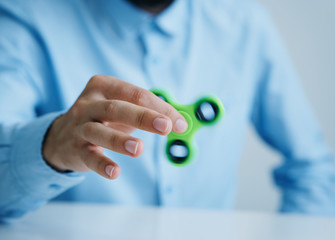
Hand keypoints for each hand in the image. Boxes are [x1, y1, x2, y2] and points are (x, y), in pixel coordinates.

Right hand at [42, 75, 186, 178]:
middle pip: (116, 108)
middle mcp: (89, 104)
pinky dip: (102, 165)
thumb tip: (181, 122)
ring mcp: (80, 127)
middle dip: (143, 117)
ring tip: (139, 149)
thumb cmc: (102, 118)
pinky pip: (89, 157)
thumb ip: (149, 111)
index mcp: (103, 86)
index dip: (160, 107)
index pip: (136, 94)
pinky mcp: (75, 149)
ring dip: (119, 140)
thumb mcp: (121, 107)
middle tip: (166, 127)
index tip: (180, 123)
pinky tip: (115, 172)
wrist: (61, 136)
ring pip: (99, 132)